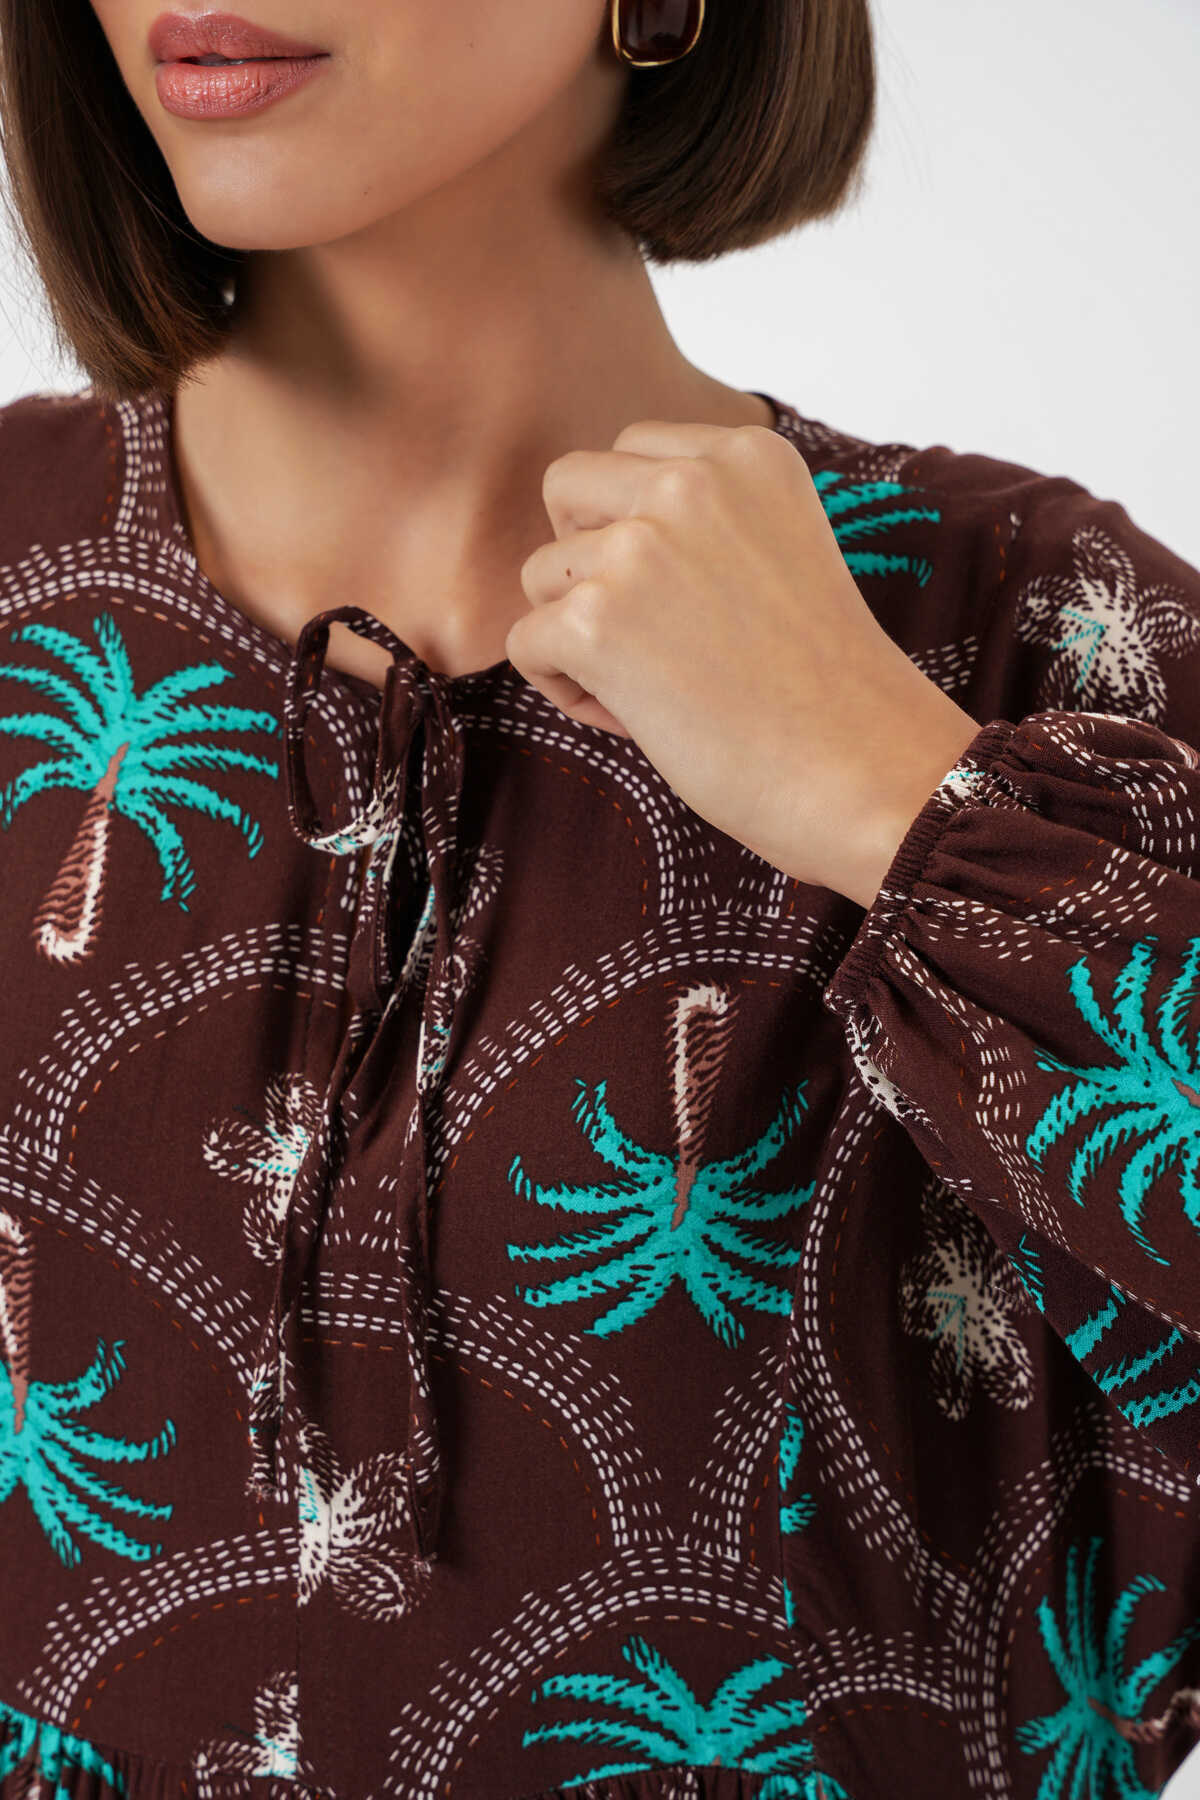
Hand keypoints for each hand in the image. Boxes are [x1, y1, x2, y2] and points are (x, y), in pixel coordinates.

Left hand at [507, 418, 980, 906]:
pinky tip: (635, 718)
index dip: (635, 525)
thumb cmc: (825, 687)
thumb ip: (704, 520)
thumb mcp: (779, 552)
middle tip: (646, 631)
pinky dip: (564, 690)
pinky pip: (525, 643)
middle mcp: (692, 482)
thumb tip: (591, 531)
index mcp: (749, 454)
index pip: (633, 451)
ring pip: (540, 574)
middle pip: (567, 489)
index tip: (688, 594)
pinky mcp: (597, 621)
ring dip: (577, 634)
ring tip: (654, 688)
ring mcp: (640, 547)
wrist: (863, 770)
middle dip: (584, 559)